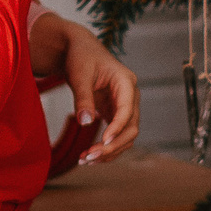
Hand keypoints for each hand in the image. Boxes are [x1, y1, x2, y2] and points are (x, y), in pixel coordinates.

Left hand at [60, 22, 138, 162]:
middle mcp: (130, 96)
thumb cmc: (81, 57)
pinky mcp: (116, 113)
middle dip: (113, 146)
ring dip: (110, 151)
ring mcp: (125, 106)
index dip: (117, 127)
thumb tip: (85, 123)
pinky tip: (90, 156)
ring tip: (86, 160)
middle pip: (131, 128)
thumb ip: (83, 98)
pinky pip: (117, 135)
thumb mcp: (79, 75)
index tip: (104, 142)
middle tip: (90, 157)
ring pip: (126, 136)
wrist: (80, 50)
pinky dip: (106, 147)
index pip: (127, 110)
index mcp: (125, 82)